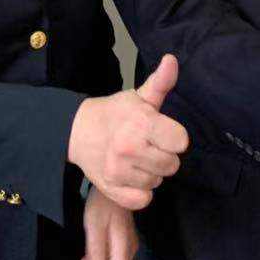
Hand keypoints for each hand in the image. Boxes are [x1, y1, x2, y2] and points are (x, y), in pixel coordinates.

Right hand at [68, 54, 189, 209]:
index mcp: (141, 122)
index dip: (174, 137)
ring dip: (151, 173)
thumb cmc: (116, 113)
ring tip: (137, 158)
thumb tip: (172, 60)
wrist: (78, 132)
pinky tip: (132, 175)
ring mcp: (119, 171)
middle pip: (172, 165)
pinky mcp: (111, 190)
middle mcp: (129, 147)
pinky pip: (143, 200)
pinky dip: (140, 191)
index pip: (181, 141)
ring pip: (158, 182)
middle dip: (164, 155)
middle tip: (147, 145)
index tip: (162, 132)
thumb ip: (161, 82)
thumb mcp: (139, 96)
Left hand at [81, 189, 138, 259]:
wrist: (114, 184)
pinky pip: (117, 257)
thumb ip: (95, 252)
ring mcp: (131, 244)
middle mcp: (131, 249)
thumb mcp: (94, 227)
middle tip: (84, 259)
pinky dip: (104, 258)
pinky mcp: (128, 240)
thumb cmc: (102, 204)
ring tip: (86, 256)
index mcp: (124, 247)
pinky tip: (93, 251)